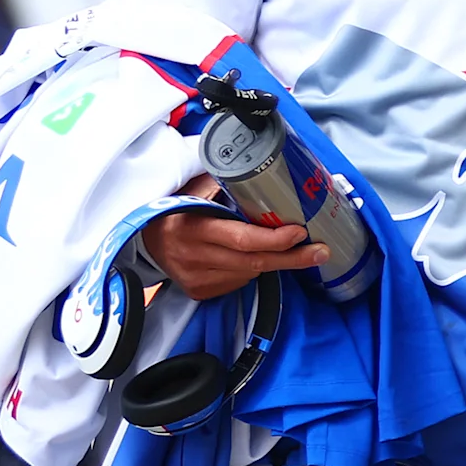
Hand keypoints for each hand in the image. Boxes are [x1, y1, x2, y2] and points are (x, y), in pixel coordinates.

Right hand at [141, 178, 322, 299]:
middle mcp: (194, 256)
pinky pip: (238, 282)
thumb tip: (268, 173)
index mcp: (193, 227)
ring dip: (273, 261)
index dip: (273, 238)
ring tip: (289, 248)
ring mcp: (196, 278)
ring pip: (249, 274)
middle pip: (253, 262)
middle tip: (320, 251)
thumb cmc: (179, 207)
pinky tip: (250, 256)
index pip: (241, 238)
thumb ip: (224, 186)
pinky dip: (251, 270)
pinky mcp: (199, 292)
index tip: (300, 231)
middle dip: (291, 257)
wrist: (146, 236)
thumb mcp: (195, 190)